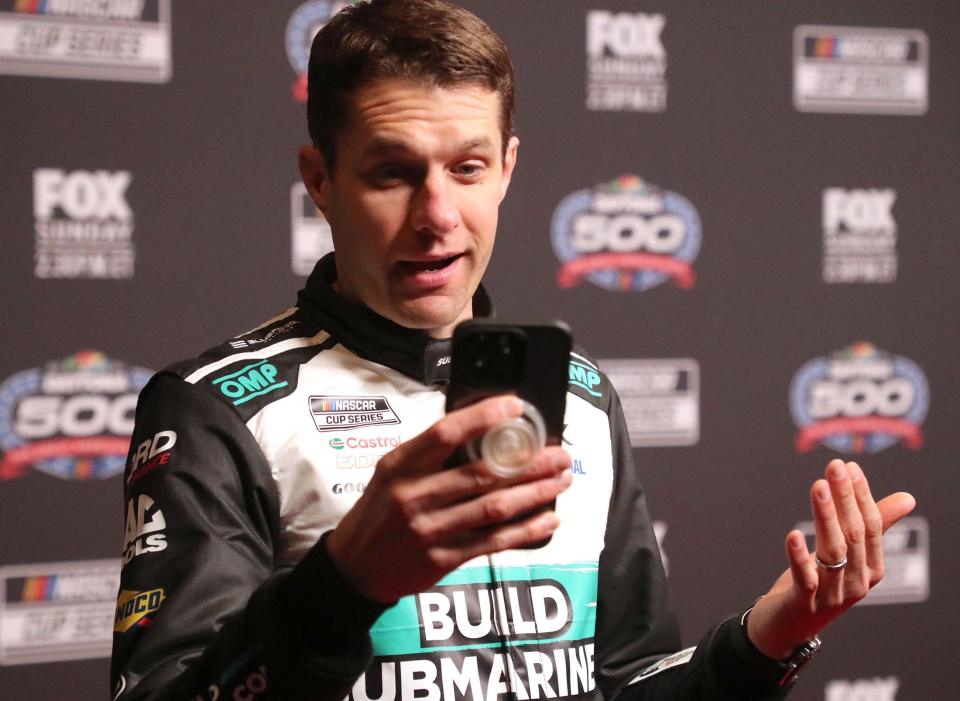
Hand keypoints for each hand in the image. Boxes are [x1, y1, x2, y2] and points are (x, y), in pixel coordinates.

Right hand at [325, 395, 571, 602]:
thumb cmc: (378, 512)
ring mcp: (430, 530)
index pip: (445, 432)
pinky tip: (549, 519)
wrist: (354, 568)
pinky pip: (494, 542)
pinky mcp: (443, 559)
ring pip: (495, 507)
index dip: (483, 417)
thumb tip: (482, 428)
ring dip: (535, 492)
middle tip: (560, 453)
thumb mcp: (390, 472)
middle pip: (482, 472)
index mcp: (401, 465)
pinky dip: (526, 530)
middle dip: (530, 462)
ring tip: (561, 479)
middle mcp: (414, 496)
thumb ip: (429, 454)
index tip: (515, 406)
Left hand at [747, 459, 915, 659]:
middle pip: (853, 535)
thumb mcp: (845, 555)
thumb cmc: (817, 585)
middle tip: (834, 467)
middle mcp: (857, 582)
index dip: (861, 496)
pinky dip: (799, 556)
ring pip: (833, 551)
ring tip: (818, 486)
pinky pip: (805, 577)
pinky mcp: (804, 603)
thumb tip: (908, 498)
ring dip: (825, 516)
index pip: (872, 527)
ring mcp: (832, 595)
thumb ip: (873, 527)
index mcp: (870, 569)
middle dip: (844, 498)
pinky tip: (793, 534)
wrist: (785, 627)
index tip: (849, 467)